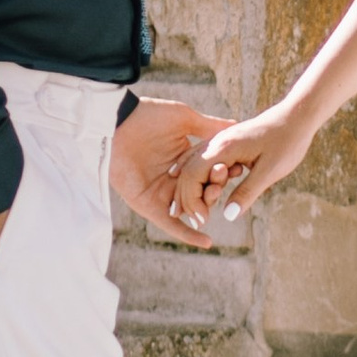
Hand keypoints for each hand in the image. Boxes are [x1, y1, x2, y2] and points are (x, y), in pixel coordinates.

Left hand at [110, 96, 227, 242]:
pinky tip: (206, 241)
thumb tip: (234, 125)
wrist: (116, 123)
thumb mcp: (184, 119)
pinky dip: (187, 234)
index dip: (224, 173)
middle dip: (216, 191)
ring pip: (189, 208)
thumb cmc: (148, 116)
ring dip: (205, 209)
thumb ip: (209, 126)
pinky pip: (170, 224)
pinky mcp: (148, 205)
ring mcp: (162, 193)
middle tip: (225, 184)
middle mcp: (175, 179)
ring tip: (216, 204)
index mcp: (184, 160)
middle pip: (202, 192)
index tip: (240, 169)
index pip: (209, 172)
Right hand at [187, 96, 320, 233]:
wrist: (297, 115)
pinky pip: (202, 157)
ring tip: (182, 207)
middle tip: (182, 217)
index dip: (191, 200)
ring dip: (185, 184)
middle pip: (187, 169)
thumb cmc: (287, 142)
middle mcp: (217, 142)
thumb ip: (247, 192)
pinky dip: (193, 172)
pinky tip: (194, 183)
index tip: (199, 220)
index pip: (193, 175)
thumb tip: (227, 215)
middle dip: (183, 195)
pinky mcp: (227, 141)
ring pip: (192, 162)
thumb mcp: (270, 171)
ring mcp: (221, 140)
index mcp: (224, 148)